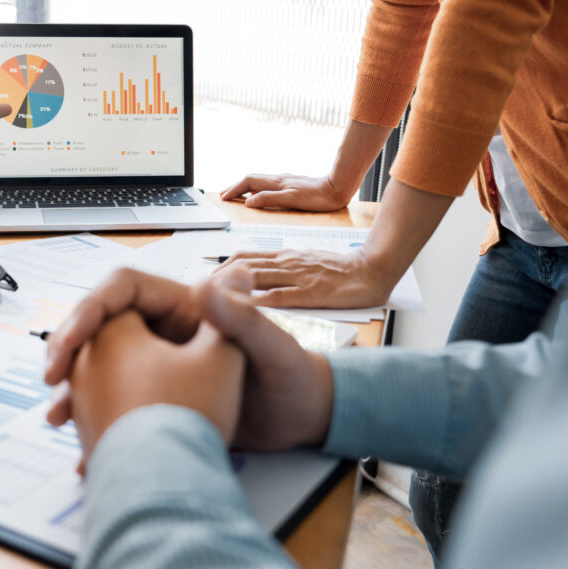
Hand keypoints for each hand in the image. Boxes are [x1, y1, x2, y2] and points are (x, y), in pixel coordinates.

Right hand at [45, 265, 334, 452]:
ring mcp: (159, 362)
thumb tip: (215, 281)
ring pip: (101, 366)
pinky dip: (96, 419)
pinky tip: (84, 446)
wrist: (302, 421)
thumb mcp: (272, 348)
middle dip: (70, 352)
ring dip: (76, 389)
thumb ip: (244, 319)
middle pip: (101, 327)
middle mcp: (167, 329)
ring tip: (58, 418)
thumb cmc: (293, 377)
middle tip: (51, 381)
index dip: (88, 312)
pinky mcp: (158, 396)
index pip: (121, 291)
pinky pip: (115, 400)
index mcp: (186, 306)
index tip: (67, 343)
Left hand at [213, 247, 393, 308]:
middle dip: (216, 279)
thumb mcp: (304, 264)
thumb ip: (281, 270)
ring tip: (208, 301)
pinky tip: (240, 311)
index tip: (201, 282)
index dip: (219, 268)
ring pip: (256, 276)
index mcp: (284, 257)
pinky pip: (280, 296)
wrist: (372, 270)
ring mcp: (297, 276)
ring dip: (229, 288)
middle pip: (242, 265)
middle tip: (196, 294)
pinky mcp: (310, 293)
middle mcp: (286, 263)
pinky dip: (258, 303)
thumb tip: (254, 279)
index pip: (243, 258)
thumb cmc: (339, 272)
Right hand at [220, 173, 348, 210]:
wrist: (336, 189)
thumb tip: (248, 202)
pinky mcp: (291, 184)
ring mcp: (285, 181)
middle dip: (235, 186)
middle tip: (224, 194)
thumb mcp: (290, 199)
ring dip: (244, 187)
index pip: (248, 182)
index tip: (224, 197)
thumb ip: (268, 199)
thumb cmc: (316, 197)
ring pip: (259, 181)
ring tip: (236, 194)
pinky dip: (256, 189)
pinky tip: (258, 194)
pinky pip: (267, 185)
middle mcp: (278, 179)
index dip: (234, 189)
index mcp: (276, 182)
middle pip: (251, 179)